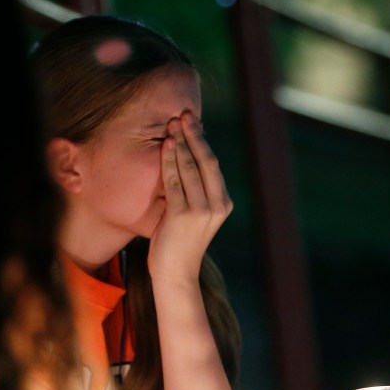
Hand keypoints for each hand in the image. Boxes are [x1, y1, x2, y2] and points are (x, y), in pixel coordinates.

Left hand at [149, 110, 232, 280]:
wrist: (175, 274)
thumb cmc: (179, 244)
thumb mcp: (194, 215)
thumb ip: (194, 192)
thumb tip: (186, 160)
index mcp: (223, 203)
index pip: (212, 165)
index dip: (201, 142)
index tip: (192, 123)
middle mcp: (217, 205)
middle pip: (206, 161)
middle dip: (194, 135)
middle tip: (184, 114)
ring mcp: (202, 211)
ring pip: (191, 168)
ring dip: (181, 143)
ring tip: (172, 124)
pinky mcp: (183, 216)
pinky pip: (175, 181)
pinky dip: (170, 161)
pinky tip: (165, 146)